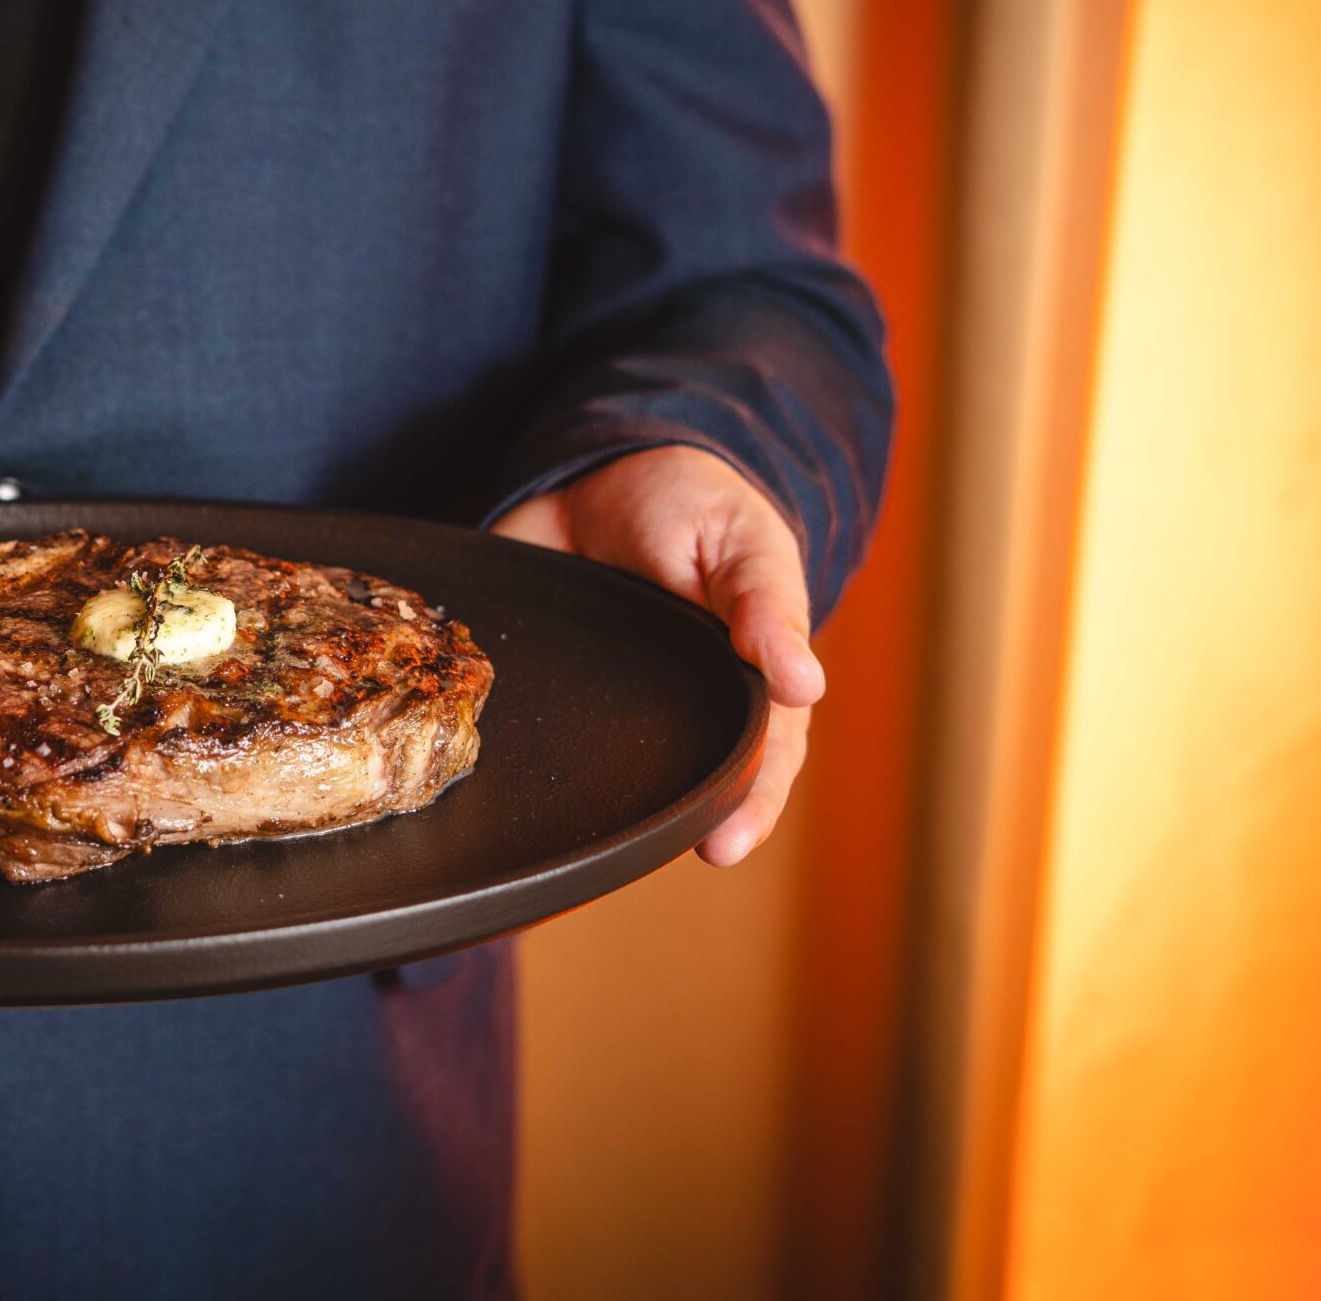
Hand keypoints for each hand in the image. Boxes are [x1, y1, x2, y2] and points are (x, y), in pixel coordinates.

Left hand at [490, 446, 823, 865]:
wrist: (601, 467)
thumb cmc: (695, 505)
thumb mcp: (742, 541)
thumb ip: (767, 606)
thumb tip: (805, 683)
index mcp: (744, 675)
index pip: (761, 752)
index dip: (749, 802)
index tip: (724, 844)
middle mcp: (682, 701)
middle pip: (692, 773)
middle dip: (684, 818)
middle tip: (668, 854)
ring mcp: (617, 698)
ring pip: (621, 764)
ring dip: (613, 799)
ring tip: (595, 843)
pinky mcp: (556, 682)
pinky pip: (546, 726)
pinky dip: (534, 751)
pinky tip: (515, 777)